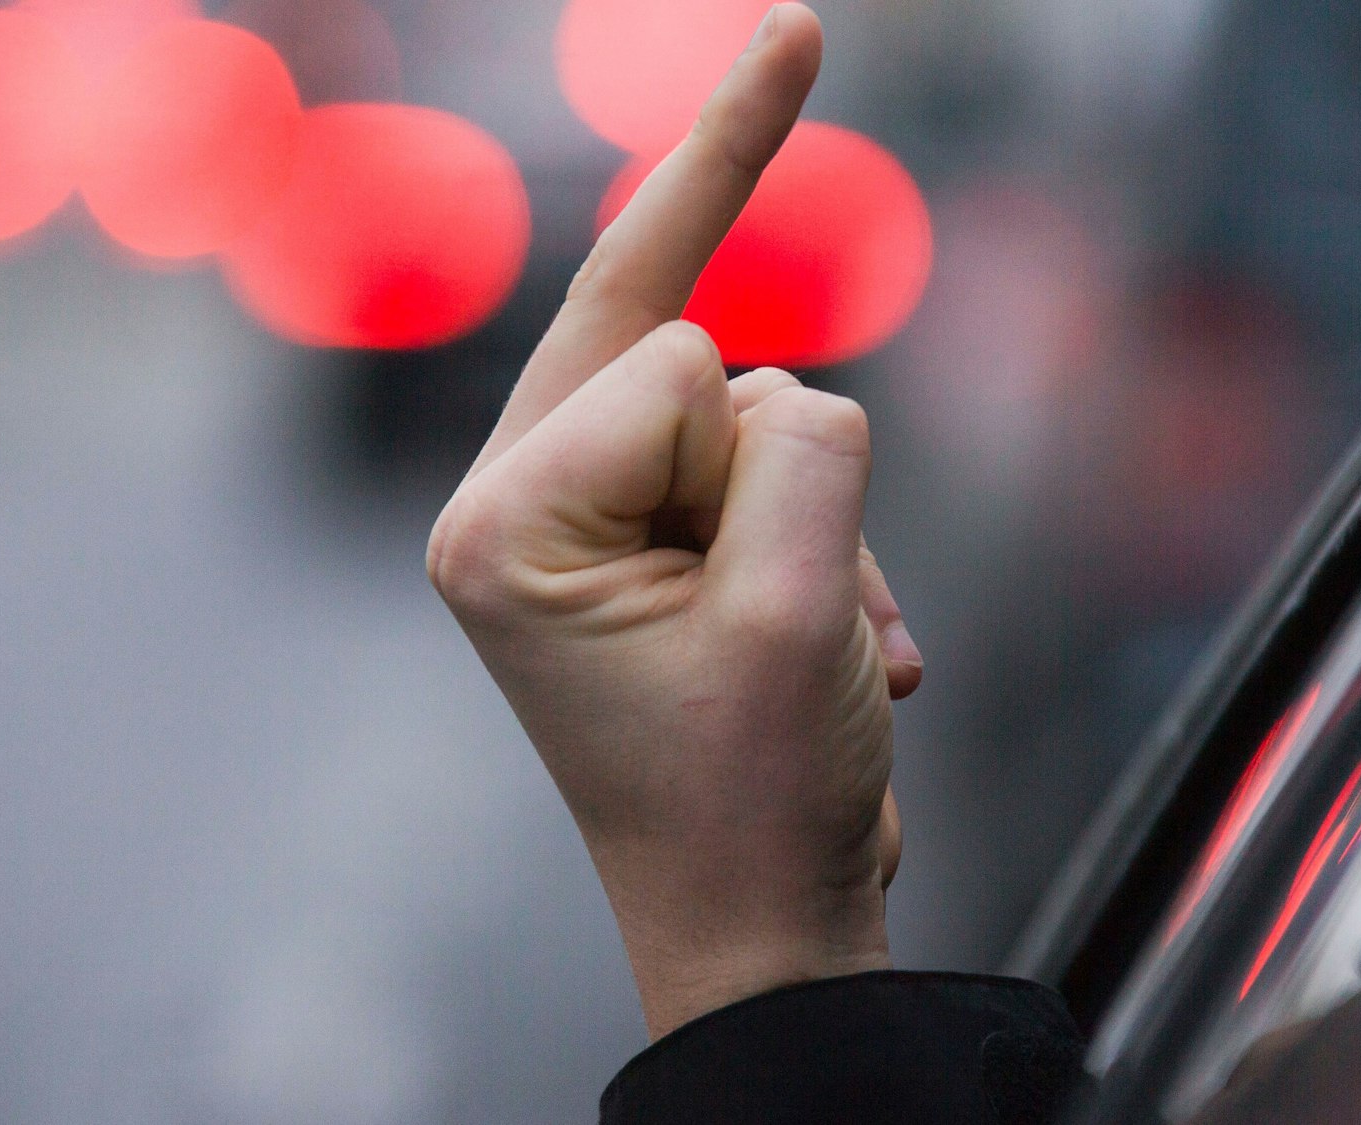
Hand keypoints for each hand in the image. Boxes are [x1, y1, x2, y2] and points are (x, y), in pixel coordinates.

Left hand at [425, 3, 923, 1040]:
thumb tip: (792, 384)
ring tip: (832, 665)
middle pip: (686, 347)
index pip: (673, 362)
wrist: (767, 930)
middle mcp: (523, 508)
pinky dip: (842, 563)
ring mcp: (591, 530)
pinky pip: (780, 474)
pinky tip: (854, 671)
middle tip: (797, 259)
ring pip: (760, 416)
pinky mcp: (657, 551)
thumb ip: (806, 442)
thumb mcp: (802, 612)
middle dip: (787, 463)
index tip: (785, 587)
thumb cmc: (755, 797)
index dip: (761, 466)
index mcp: (506, 522)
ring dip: (832, 535)